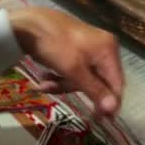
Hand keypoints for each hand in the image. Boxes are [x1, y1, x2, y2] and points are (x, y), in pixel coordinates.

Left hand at [8, 7, 123, 115]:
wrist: (27, 24)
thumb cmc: (55, 45)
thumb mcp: (74, 71)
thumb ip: (95, 90)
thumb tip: (113, 109)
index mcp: (108, 51)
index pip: (116, 83)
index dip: (109, 103)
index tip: (101, 120)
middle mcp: (103, 49)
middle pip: (98, 82)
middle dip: (75, 89)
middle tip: (59, 95)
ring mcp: (89, 49)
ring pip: (83, 78)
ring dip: (64, 84)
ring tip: (45, 85)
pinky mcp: (75, 51)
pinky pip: (74, 71)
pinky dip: (61, 77)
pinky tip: (45, 78)